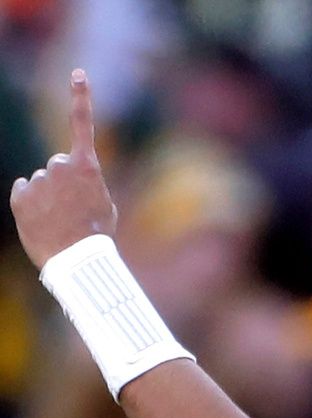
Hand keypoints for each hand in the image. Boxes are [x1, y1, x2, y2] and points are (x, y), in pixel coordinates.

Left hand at [10, 69, 117, 269]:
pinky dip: (30, 204)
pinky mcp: (19, 195)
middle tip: (74, 209)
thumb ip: (88, 184)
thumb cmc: (96, 236)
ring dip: (48, 196)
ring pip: (41, 181)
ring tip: (59, 220)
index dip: (81, 97)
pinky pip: (24, 192)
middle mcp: (59, 166)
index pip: (82, 125)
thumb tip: (68, 178)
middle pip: (58, 165)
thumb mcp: (103, 205)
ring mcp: (37, 180)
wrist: (74, 260)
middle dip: (63, 181)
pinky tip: (43, 221)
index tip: (78, 74)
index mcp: (86, 167)